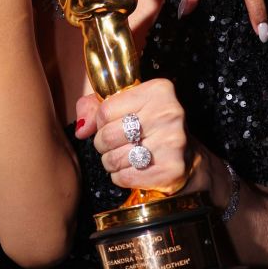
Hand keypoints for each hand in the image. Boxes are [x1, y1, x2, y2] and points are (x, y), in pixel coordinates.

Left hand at [75, 80, 193, 192]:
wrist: (186, 157)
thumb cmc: (148, 126)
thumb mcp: (125, 105)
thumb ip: (94, 107)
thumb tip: (81, 129)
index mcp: (158, 90)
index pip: (104, 110)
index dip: (101, 122)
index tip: (114, 124)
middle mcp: (168, 113)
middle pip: (107, 135)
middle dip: (103, 145)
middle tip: (115, 145)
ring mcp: (172, 142)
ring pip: (114, 159)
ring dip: (111, 162)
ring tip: (125, 157)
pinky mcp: (171, 170)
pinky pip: (125, 177)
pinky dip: (121, 177)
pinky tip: (133, 169)